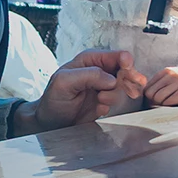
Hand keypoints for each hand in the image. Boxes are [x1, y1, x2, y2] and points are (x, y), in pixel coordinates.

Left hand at [18, 48, 132, 133]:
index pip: (115, 55)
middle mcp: (100, 71)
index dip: (125, 61)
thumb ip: (88, 75)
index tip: (126, 68)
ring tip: (100, 100)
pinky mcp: (107, 102)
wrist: (51, 122)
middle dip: (123, 81)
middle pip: (126, 71)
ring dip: (115, 95)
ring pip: (124, 87)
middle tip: (115, 89)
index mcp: (91, 60)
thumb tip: (111, 79)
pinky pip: (120, 102)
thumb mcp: (64, 82)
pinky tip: (100, 109)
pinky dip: (114, 105)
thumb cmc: (53, 99)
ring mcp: (105, 87)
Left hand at [141, 63, 177, 106]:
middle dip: (152, 103)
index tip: (154, 104)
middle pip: (150, 93)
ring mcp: (177, 83)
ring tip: (169, 108)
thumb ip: (165, 83)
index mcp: (166, 71)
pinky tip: (175, 107)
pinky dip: (169, 107)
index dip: (149, 98)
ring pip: (157, 98)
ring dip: (160, 106)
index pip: (148, 87)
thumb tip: (152, 98)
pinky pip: (169, 102)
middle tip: (160, 108)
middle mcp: (170, 75)